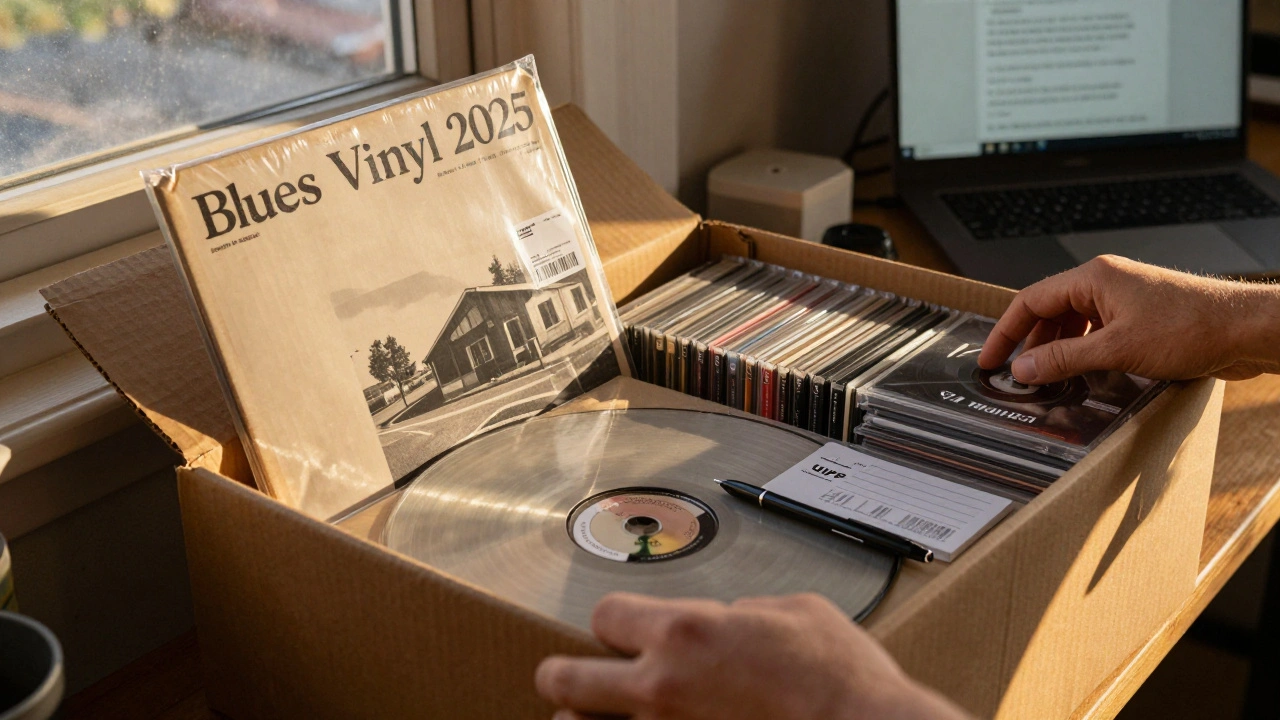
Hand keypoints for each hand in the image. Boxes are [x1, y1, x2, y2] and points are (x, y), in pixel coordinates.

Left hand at [535, 592, 971, 719]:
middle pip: (564, 679)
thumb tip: (732, 619)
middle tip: (578, 678)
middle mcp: (660, 690)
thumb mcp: (797, 613)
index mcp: (685, 634)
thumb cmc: (842, 683)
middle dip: (568, 676)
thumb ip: (745, 611)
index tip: (628, 632)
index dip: (617, 622)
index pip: (605, 616)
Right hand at [978, 255, 1279, 383]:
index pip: (1031, 300)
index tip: (990, 358)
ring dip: (1057, 350)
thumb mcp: (1117, 349)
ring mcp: (1125, 300)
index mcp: (1094, 278)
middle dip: (1030, 344)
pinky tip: (1082, 374)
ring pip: (1074, 323)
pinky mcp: (1141, 318)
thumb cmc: (1193, 327)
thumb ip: (1064, 359)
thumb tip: (1025, 368)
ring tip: (1047, 378)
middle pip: (1050, 311)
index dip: (1005, 331)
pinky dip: (1083, 352)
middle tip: (1016, 374)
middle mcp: (1106, 283)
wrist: (1246, 330)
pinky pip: (1098, 332)